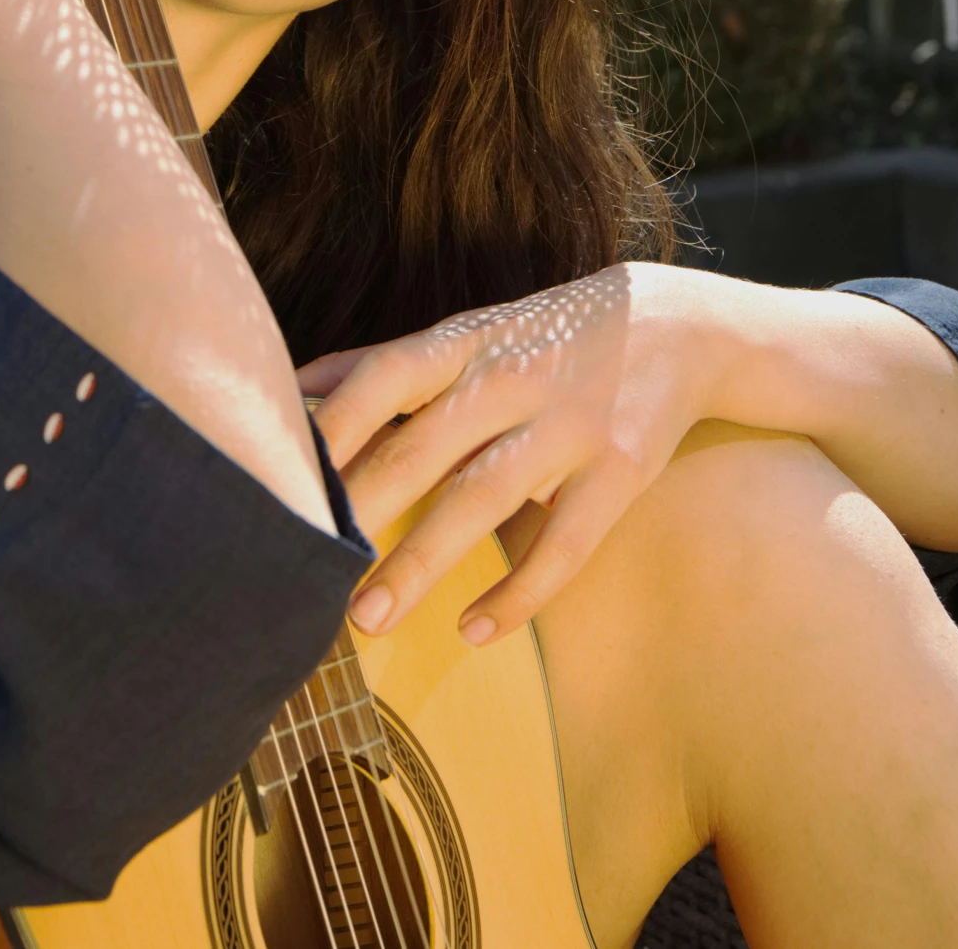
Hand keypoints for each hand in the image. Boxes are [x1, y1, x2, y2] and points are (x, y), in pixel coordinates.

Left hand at [302, 263, 726, 645]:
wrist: (675, 325)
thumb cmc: (540, 338)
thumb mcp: (465, 335)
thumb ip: (382, 366)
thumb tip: (292, 390)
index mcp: (462, 343)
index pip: (385, 374)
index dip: (335, 422)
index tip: (281, 475)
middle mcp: (510, 378)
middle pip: (424, 446)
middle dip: (363, 512)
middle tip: (306, 573)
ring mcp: (567, 424)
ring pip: (484, 498)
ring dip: (422, 561)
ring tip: (368, 618)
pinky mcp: (618, 470)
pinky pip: (565, 543)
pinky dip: (520, 593)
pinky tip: (473, 632)